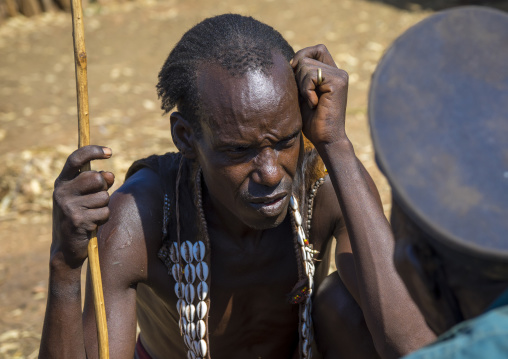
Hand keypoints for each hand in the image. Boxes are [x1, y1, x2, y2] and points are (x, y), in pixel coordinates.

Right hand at [51, 145, 114, 268]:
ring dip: (104, 206)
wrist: (66, 247)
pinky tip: (91, 224)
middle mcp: (62, 192)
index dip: (93, 152)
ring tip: (91, 214)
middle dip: (104, 187)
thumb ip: (98, 182)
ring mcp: (68, 206)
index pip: (75, 159)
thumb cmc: (80, 216)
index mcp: (62, 182)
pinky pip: (104, 212)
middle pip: (96, 178)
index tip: (110, 152)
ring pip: (104, 197)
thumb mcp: (85, 196)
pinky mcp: (78, 220)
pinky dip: (103, 218)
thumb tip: (109, 174)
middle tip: (96, 199)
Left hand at [291, 44, 348, 146]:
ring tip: (310, 101)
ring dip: (301, 84)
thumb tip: (290, 60)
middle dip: (297, 74)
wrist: (326, 139)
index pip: (317, 50)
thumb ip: (301, 77)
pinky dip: (306, 90)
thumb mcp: (303, 94)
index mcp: (332, 73)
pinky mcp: (337, 82)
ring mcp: (340, 76)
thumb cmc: (313, 122)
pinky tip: (313, 104)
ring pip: (306, 65)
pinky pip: (310, 75)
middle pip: (307, 56)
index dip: (302, 57)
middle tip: (304, 95)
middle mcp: (338, 72)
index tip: (295, 77)